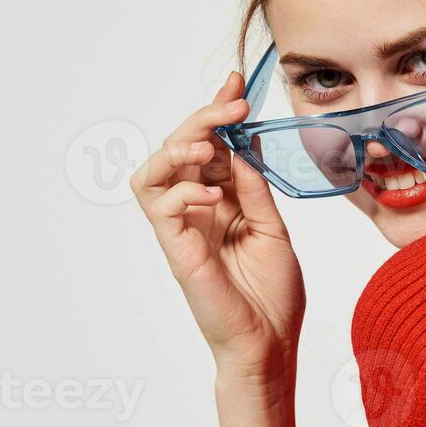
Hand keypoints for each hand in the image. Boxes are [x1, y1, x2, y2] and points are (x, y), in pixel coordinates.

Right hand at [132, 71, 303, 387]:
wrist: (269, 343)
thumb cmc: (272, 295)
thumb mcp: (273, 228)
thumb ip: (255, 189)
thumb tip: (243, 147)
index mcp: (221, 202)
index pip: (211, 147)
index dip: (218, 113)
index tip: (235, 83)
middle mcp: (196, 210)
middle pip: (179, 149)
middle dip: (202, 119)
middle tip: (230, 105)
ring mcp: (182, 229)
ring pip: (153, 172)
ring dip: (177, 148)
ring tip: (208, 147)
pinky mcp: (175, 249)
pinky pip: (159, 206)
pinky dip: (182, 190)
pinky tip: (211, 194)